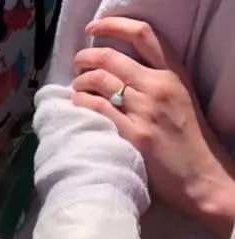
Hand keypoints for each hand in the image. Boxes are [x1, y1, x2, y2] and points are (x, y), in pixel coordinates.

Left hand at [72, 17, 234, 238]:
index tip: (93, 27)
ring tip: (75, 87)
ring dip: (79, 82)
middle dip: (85, 57)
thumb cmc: (190, 142)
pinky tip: (76, 106)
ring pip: (99, 81)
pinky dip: (80, 103)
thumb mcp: (180, 100)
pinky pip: (96, 109)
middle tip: (76, 65)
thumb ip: (155, 84)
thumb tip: (119, 75)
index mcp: (174, 73)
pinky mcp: (132, 134)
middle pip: (110, 57)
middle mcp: (158, 86)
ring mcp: (145, 110)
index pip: (143, 34)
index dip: (113, 25)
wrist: (201, 176)